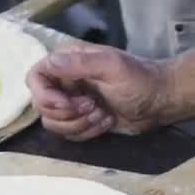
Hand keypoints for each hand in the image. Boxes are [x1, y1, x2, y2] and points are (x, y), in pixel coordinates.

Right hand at [26, 42, 167, 140]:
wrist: (160, 101)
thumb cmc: (139, 79)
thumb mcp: (112, 66)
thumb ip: (80, 64)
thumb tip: (50, 63)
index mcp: (69, 61)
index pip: (35, 77)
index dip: (44, 95)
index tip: (66, 104)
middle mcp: (65, 81)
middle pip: (42, 105)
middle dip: (68, 113)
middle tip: (93, 106)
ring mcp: (72, 102)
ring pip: (53, 123)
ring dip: (78, 124)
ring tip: (102, 115)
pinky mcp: (81, 120)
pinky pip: (69, 133)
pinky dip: (87, 132)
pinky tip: (106, 121)